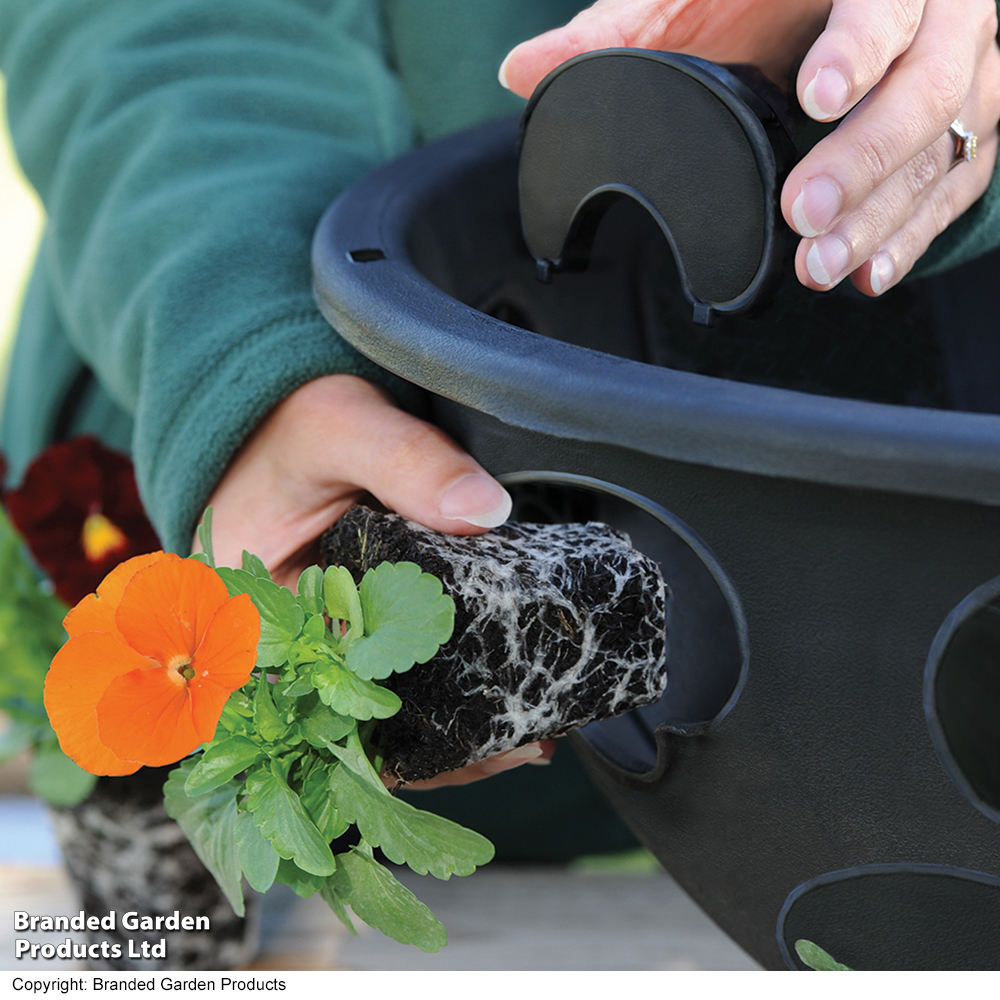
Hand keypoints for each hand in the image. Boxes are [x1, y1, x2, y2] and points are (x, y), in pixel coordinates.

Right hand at [200, 374, 550, 787]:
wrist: (285, 421)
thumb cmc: (288, 424)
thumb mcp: (340, 426)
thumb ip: (405, 461)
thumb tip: (485, 512)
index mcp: (246, 615)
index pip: (314, 701)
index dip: (391, 735)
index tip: (467, 740)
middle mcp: (276, 647)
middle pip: (354, 724)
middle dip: (434, 748)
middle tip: (518, 747)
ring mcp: (316, 645)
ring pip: (377, 718)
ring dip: (446, 735)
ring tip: (525, 741)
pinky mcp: (349, 633)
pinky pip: (392, 683)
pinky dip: (441, 701)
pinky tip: (496, 714)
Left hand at [500, 0, 999, 295]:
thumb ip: (624, 27)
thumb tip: (521, 70)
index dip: (860, 44)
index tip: (819, 93)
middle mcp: (939, 14)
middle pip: (930, 84)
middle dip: (867, 157)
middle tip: (805, 214)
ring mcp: (966, 72)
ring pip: (949, 144)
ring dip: (885, 215)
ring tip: (823, 267)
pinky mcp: (972, 125)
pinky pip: (961, 182)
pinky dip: (915, 235)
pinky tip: (869, 275)